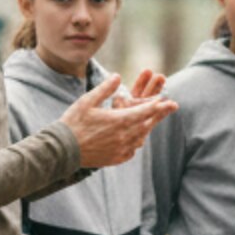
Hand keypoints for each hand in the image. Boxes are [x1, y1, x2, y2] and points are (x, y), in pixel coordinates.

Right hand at [60, 75, 177, 170]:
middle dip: (159, 114)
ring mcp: (121, 149)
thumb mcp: (87, 101)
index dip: (157, 105)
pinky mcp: (116, 159)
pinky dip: (136, 142)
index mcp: (118, 121)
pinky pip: (132, 150)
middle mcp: (123, 137)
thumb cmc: (73, 123)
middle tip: (172, 106)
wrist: (62, 151)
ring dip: (148, 127)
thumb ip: (105, 89)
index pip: (144, 111)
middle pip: (147, 124)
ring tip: (152, 120)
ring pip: (141, 137)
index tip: (167, 100)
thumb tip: (118, 76)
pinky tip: (136, 139)